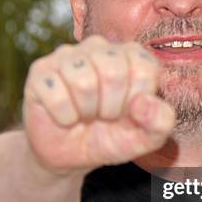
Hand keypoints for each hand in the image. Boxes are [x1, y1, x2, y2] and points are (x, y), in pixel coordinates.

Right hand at [22, 36, 174, 174]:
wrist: (70, 155)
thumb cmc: (111, 137)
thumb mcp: (145, 138)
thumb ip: (160, 122)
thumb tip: (144, 103)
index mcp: (132, 55)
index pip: (144, 69)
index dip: (137, 102)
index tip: (129, 112)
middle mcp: (100, 47)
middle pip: (112, 73)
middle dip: (110, 108)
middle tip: (103, 116)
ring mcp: (67, 55)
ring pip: (82, 82)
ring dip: (85, 113)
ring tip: (84, 115)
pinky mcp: (40, 70)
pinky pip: (56, 94)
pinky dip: (63, 117)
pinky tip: (64, 115)